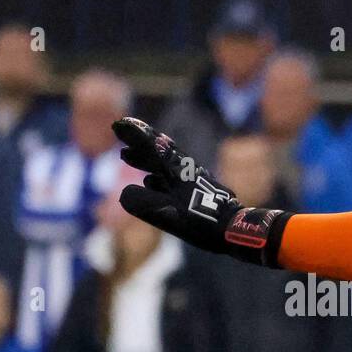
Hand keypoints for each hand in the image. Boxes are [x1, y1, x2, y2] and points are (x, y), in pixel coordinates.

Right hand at [114, 117, 291, 265]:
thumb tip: (124, 193)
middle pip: (156, 149)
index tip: (118, 124)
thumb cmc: (201, 222)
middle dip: (137, 142)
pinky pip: (169, 175)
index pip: (150, 146)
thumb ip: (141, 202)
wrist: (233, 228)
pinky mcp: (196, 188)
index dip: (133, 135)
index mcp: (175, 169)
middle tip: (120, 131)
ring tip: (127, 156)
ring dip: (144, 158)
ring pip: (162, 162)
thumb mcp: (166, 214)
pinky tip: (150, 182)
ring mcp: (190, 177)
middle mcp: (183, 168)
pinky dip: (155, 173)